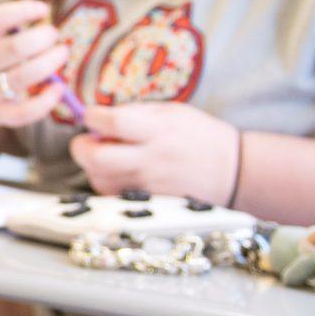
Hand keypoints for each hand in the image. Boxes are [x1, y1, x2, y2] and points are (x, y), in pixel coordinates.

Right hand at [0, 0, 68, 130]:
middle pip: (15, 48)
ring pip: (22, 77)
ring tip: (61, 52)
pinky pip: (23, 113)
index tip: (42, 8)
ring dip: (49, 63)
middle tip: (53, 33)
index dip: (24, 11)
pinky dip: (45, 103)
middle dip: (42, 38)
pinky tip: (57, 89)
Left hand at [69, 103, 240, 204]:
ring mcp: (148, 185)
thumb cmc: (200, 135)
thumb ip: (134, 113)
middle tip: (88, 140)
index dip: (92, 116)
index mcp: (158, 131)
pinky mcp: (147, 204)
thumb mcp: (171, 111)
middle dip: (81, 147)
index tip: (92, 114)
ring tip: (110, 155)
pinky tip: (120, 171)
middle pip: (96, 158)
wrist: (233, 172)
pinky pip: (112, 194)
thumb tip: (97, 117)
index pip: (113, 122)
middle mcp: (151, 160)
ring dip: (93, 166)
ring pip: (99, 179)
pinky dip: (107, 181)